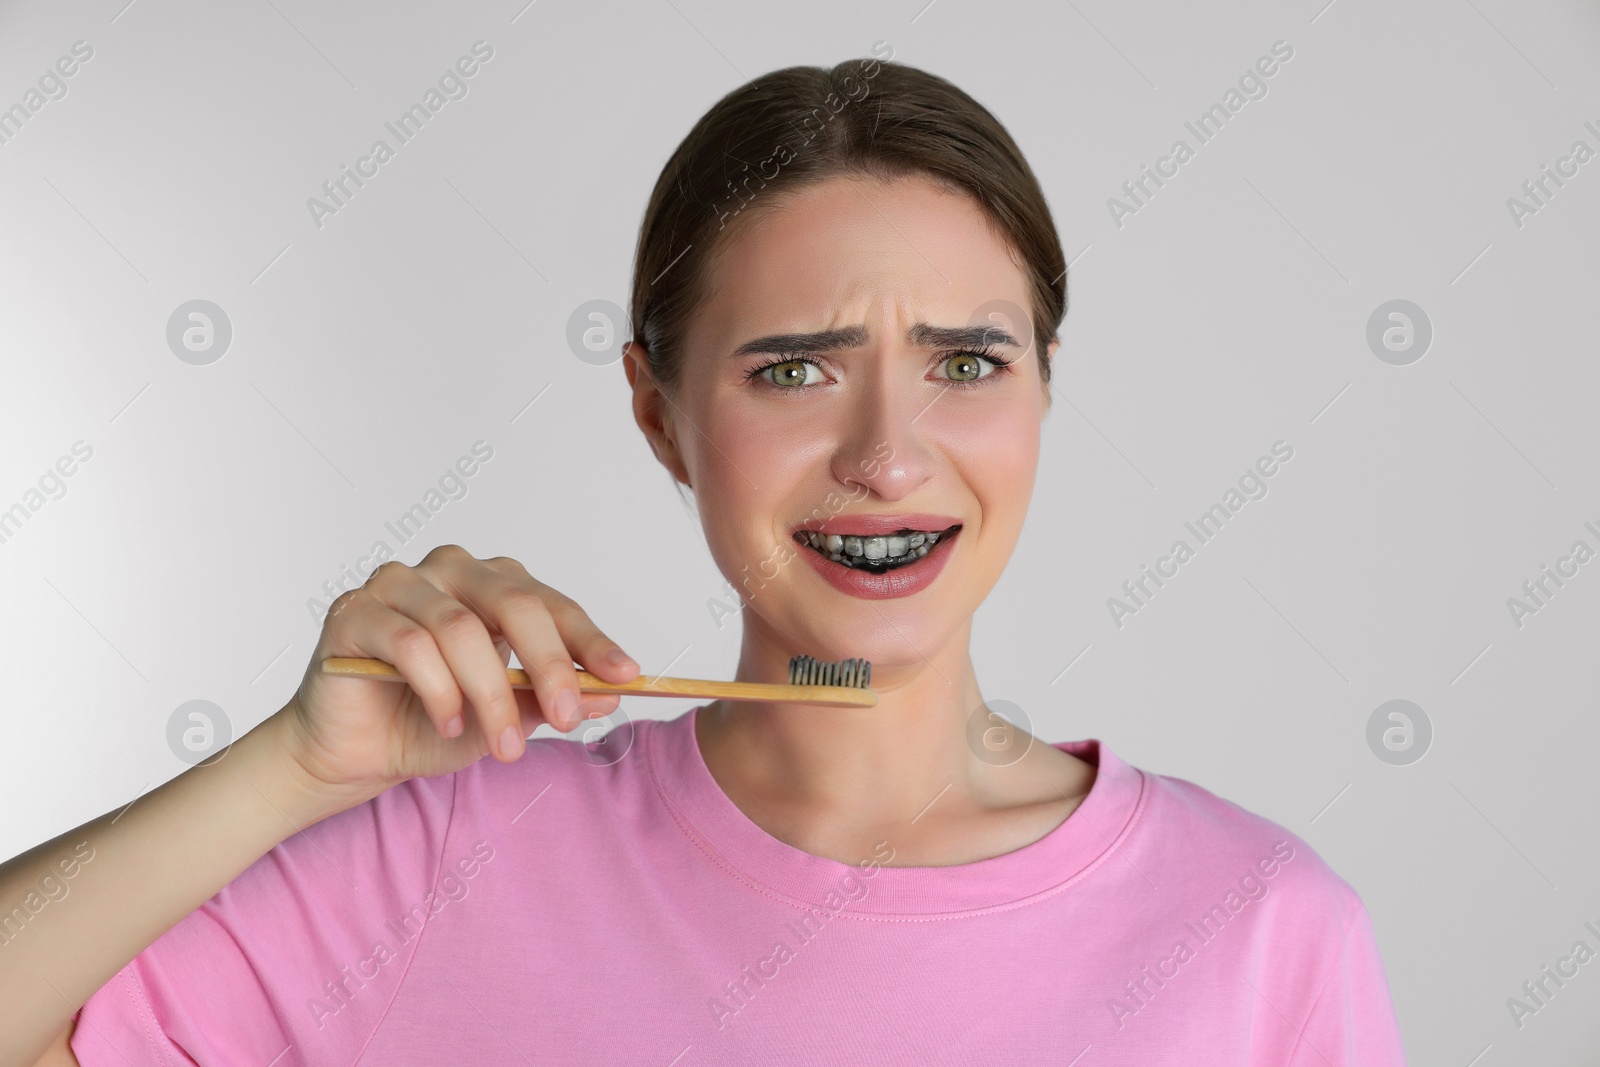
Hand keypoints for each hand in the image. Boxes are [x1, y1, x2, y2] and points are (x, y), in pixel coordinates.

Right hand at [274, 544, 638, 794]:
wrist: (351, 755)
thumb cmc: (428, 724)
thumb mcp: (504, 719)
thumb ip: (548, 700)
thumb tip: (611, 695)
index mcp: (492, 585)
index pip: (551, 604)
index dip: (591, 641)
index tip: (625, 677)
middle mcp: (449, 571)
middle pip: (514, 602)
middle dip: (549, 664)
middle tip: (568, 717)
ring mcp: (397, 585)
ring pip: (461, 629)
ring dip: (491, 694)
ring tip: (504, 746)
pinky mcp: (354, 612)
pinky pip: (409, 644)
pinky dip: (439, 689)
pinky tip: (449, 723)